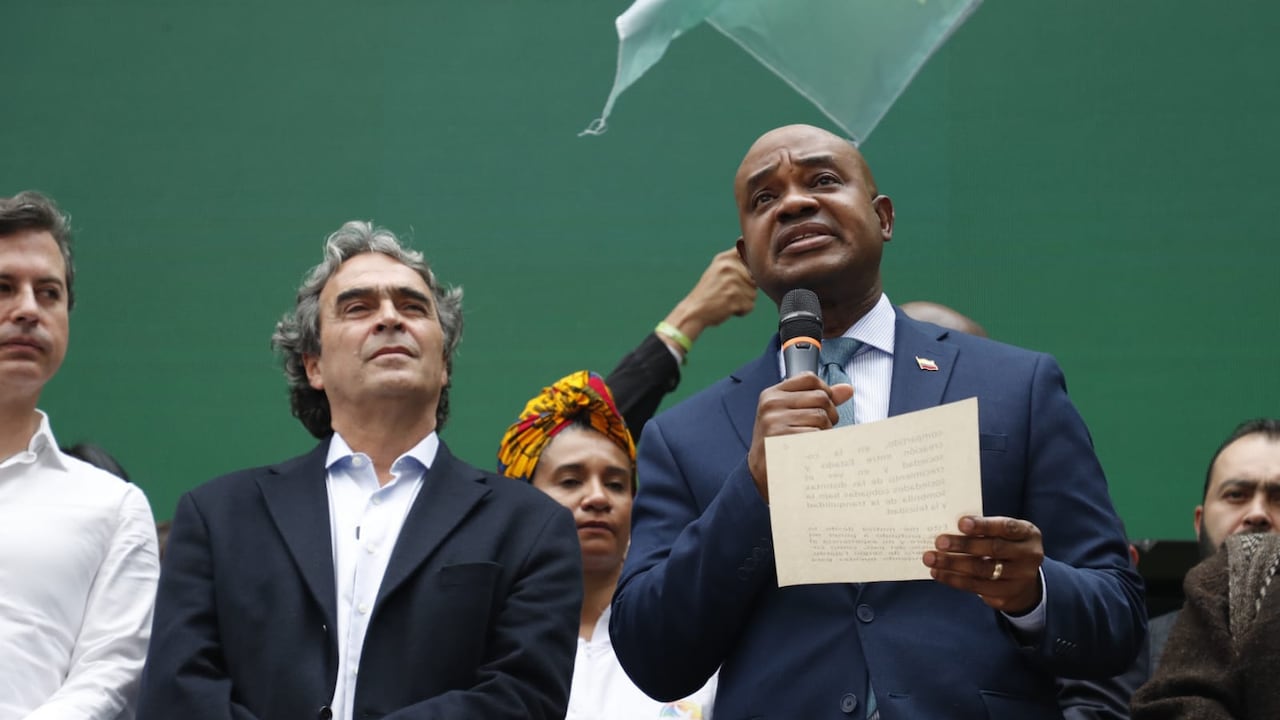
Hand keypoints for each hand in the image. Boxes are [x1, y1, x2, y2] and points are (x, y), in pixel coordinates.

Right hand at [659, 249, 756, 351]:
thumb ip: (737, 263)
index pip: (750, 257)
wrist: (693, 311)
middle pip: (755, 279)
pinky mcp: (734, 297)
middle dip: (745, 290)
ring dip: (743, 301)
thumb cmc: (709, 293)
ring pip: (754, 294)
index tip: (737, 279)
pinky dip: (741, 311)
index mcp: (725, 258)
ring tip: (726, 300)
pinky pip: (750, 306)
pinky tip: (727, 308)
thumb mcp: (719, 270)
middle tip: (726, 293)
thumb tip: (761, 260)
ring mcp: (732, 281)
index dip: (750, 270)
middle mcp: (729, 266)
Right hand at [747, 374, 853, 502]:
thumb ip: (818, 399)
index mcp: (772, 395)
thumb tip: (847, 389)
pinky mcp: (783, 439)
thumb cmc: (779, 442)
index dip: (825, 390)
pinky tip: (811, 449)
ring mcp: (775, 421)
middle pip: (820, 397)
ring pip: (821, 417)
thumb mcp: (791, 414)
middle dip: (829, 414)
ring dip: (825, 431)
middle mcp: (772, 405)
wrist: (763, 472)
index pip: (809, 378)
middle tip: (820, 428)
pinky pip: (817, 435)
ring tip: (814, 440)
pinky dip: (820, 443)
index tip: (824, 405)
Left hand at [923, 516, 1044, 614]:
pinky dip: (954, 579)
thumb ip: (984, 530)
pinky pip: (976, 587)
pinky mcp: (1006, 595)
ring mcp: (1020, 578)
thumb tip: (949, 528)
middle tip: (939, 542)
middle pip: (994, 549)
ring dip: (953, 564)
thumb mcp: (1003, 534)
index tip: (960, 523)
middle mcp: (1029, 556)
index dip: (983, 526)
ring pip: (983, 570)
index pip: (1006, 527)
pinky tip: (938, 572)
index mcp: (1028, 534)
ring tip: (931, 558)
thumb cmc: (1005, 546)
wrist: (1023, 581)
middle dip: (964, 545)